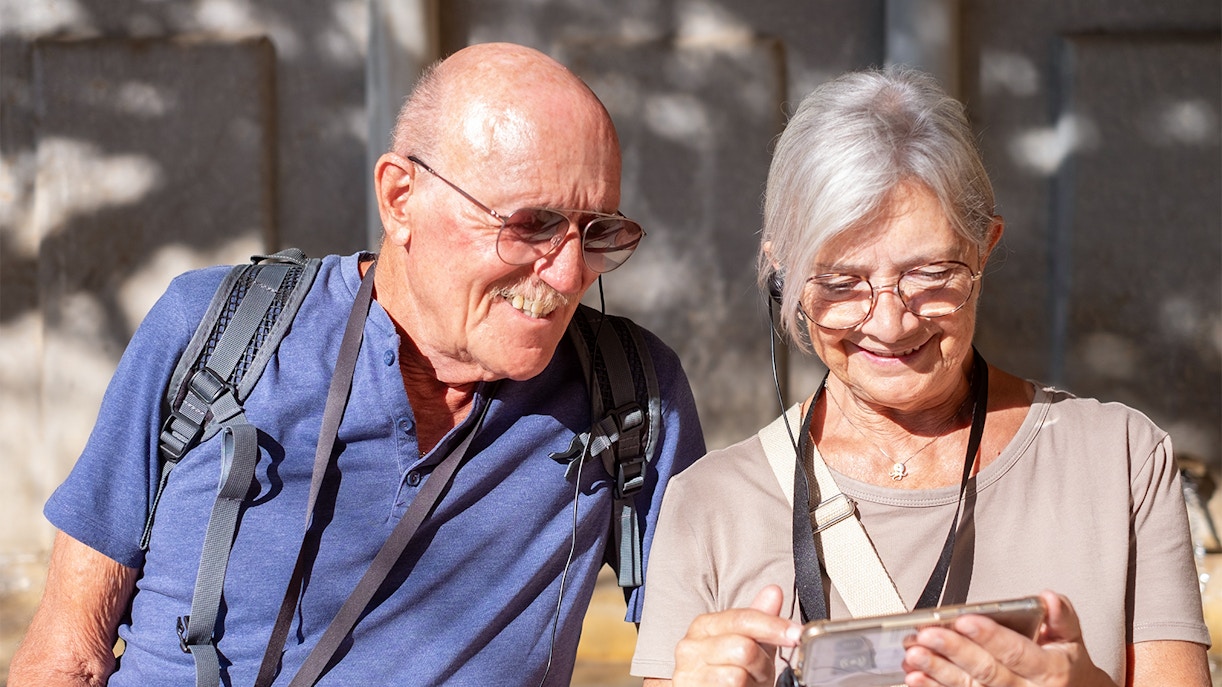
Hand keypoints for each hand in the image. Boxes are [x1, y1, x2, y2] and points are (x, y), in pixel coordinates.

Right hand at [671, 585, 802, 686]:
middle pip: (744, 648)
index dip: (774, 626)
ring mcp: (688, 672)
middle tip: (759, 671)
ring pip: (738, 674)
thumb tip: (774, 591)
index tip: (796, 633)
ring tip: (747, 683)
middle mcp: (690, 646)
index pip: (743, 619)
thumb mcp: (748, 644)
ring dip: (752, 682)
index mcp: (704, 626)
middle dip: (761, 663)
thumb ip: (760, 618)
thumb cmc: (727, 672)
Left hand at [900, 590, 1115, 686]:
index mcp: (1051, 670)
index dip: (990, 636)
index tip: (964, 620)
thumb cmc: (1065, 663)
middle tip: (926, 635)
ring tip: (914, 657)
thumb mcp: (1071, 637)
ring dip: (938, 673)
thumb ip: (1061, 617)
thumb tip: (1048, 598)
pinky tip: (917, 678)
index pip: (1017, 652)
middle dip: (954, 651)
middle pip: (987, 671)